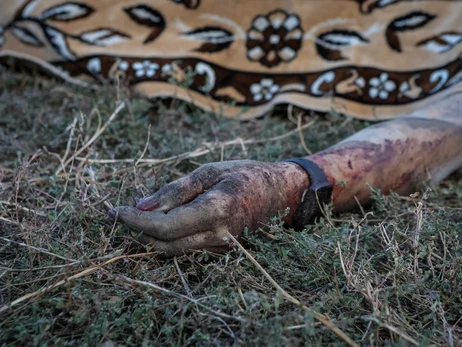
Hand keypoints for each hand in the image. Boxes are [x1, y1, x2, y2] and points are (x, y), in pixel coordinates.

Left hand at [109, 160, 308, 255]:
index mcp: (215, 211)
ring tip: (143, 212)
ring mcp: (221, 247)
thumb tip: (142, 206)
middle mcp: (218, 236)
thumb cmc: (246, 174)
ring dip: (153, 234)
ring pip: (174, 249)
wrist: (281, 193)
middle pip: (164, 245)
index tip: (114, 211)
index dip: (135, 221)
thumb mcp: (209, 171)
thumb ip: (175, 190)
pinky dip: (171, 235)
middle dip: (139, 231)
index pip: (164, 226)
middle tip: (123, 212)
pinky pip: (188, 247)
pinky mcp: (221, 250)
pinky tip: (171, 216)